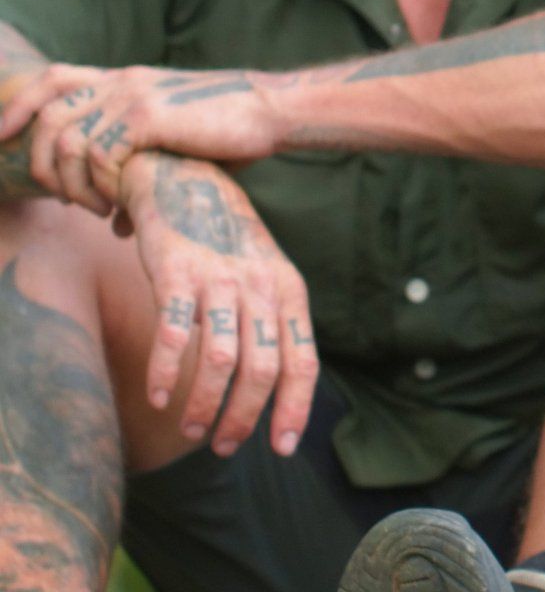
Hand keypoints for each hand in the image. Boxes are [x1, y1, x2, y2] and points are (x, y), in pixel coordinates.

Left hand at [0, 64, 284, 211]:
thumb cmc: (231, 133)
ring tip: (95, 208)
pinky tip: (116, 205)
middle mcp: (121, 81)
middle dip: (40, 161)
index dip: (18, 106)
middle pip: (47, 113)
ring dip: (71, 183)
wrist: (269, 111)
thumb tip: (118, 228)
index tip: (1, 138)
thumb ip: (139, 178)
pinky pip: (99, 155)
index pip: (52, 79)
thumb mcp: (176, 151)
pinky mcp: (148, 118)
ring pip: (66, 139)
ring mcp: (133, 97)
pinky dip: (99, 186)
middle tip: (60, 198)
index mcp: (124, 80)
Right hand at [119, 150, 319, 457]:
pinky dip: (166, 372)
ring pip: (221, 359)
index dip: (294, 408)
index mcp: (290, 292)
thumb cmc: (228, 246)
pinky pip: (173, 332)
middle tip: (225, 447)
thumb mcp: (267, 279)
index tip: (283, 448)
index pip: (303, 362)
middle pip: (263, 370)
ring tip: (191, 430)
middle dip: (244, 418)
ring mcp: (219, 278)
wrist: (187, 181)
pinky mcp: (177, 271)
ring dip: (204, 404)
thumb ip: (274, 327)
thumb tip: (276, 393)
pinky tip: (158, 397)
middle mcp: (261, 286)